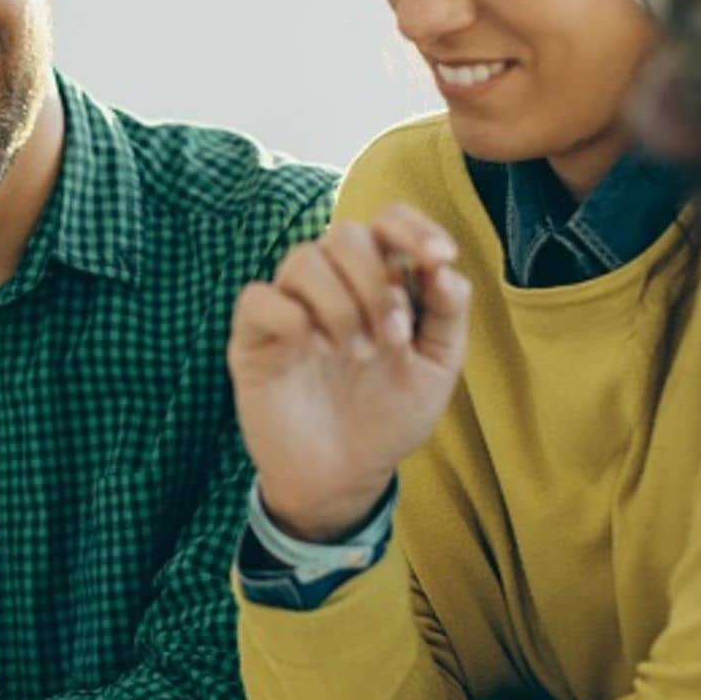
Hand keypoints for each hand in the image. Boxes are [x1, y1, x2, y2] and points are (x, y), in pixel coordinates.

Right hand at [227, 204, 470, 540]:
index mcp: (377, 282)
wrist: (343, 477)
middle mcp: (331, 285)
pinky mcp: (253, 337)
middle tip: (390, 342)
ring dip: (339, 305)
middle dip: (375, 284)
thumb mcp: (435, 369)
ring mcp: (290, 307)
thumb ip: (447, 315)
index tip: (438, 257)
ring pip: (303, 260)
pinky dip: (289, 317)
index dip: (413, 226)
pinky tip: (310, 350)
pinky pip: (258, 298)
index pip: (387, 222)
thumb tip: (445, 269)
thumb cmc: (388, 418)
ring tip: (354, 355)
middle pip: (345, 235)